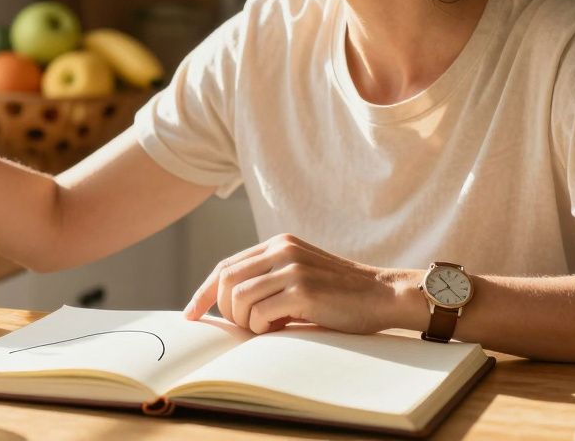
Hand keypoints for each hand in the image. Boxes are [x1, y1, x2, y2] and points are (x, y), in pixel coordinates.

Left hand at [183, 233, 409, 334]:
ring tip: (265, 329)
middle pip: (225, 280)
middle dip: (223, 310)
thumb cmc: (341, 294)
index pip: (226, 265)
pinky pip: (260, 314)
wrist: (383, 295)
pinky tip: (279, 330)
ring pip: (239, 298)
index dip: (204, 291)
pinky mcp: (303, 290)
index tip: (191, 314)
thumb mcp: (300, 275)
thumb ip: (269, 279)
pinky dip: (262, 328)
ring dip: (244, 322)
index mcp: (279, 244)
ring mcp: (292, 268)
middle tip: (242, 327)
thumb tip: (228, 306)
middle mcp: (282, 250)